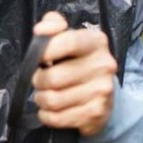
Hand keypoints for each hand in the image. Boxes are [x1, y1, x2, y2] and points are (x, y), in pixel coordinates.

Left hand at [31, 12, 116, 136]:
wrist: (103, 97)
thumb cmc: (77, 63)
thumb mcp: (68, 39)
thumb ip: (53, 24)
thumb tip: (41, 30)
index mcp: (96, 42)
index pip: (68, 42)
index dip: (46, 50)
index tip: (38, 58)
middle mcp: (104, 65)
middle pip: (53, 78)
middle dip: (38, 81)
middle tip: (40, 81)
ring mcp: (102, 91)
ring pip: (52, 100)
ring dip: (41, 100)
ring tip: (46, 96)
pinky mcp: (96, 113)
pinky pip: (57, 118)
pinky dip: (47, 116)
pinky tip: (52, 111)